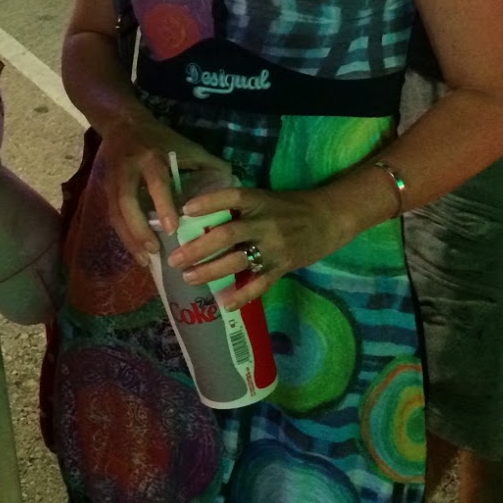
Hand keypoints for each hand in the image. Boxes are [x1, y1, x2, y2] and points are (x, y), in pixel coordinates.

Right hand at [98, 117, 228, 264]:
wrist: (123, 124)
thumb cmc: (160, 138)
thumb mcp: (185, 145)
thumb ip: (207, 163)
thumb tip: (232, 184)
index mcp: (151, 158)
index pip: (156, 182)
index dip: (162, 205)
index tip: (171, 228)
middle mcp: (128, 170)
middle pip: (126, 202)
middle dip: (138, 228)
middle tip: (154, 251)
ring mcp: (114, 181)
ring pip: (116, 213)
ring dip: (129, 238)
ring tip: (145, 260)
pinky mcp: (106, 190)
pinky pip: (113, 216)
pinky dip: (124, 236)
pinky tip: (137, 251)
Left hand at [167, 185, 348, 311]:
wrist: (328, 218)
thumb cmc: (289, 207)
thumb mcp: (264, 198)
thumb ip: (239, 208)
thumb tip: (198, 218)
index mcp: (258, 200)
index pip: (231, 198)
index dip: (208, 202)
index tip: (185, 210)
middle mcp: (264, 223)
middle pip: (227, 234)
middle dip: (198, 247)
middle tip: (175, 258)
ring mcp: (274, 246)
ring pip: (238, 261)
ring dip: (211, 271)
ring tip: (189, 277)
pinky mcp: (282, 266)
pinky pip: (260, 284)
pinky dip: (242, 295)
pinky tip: (224, 304)